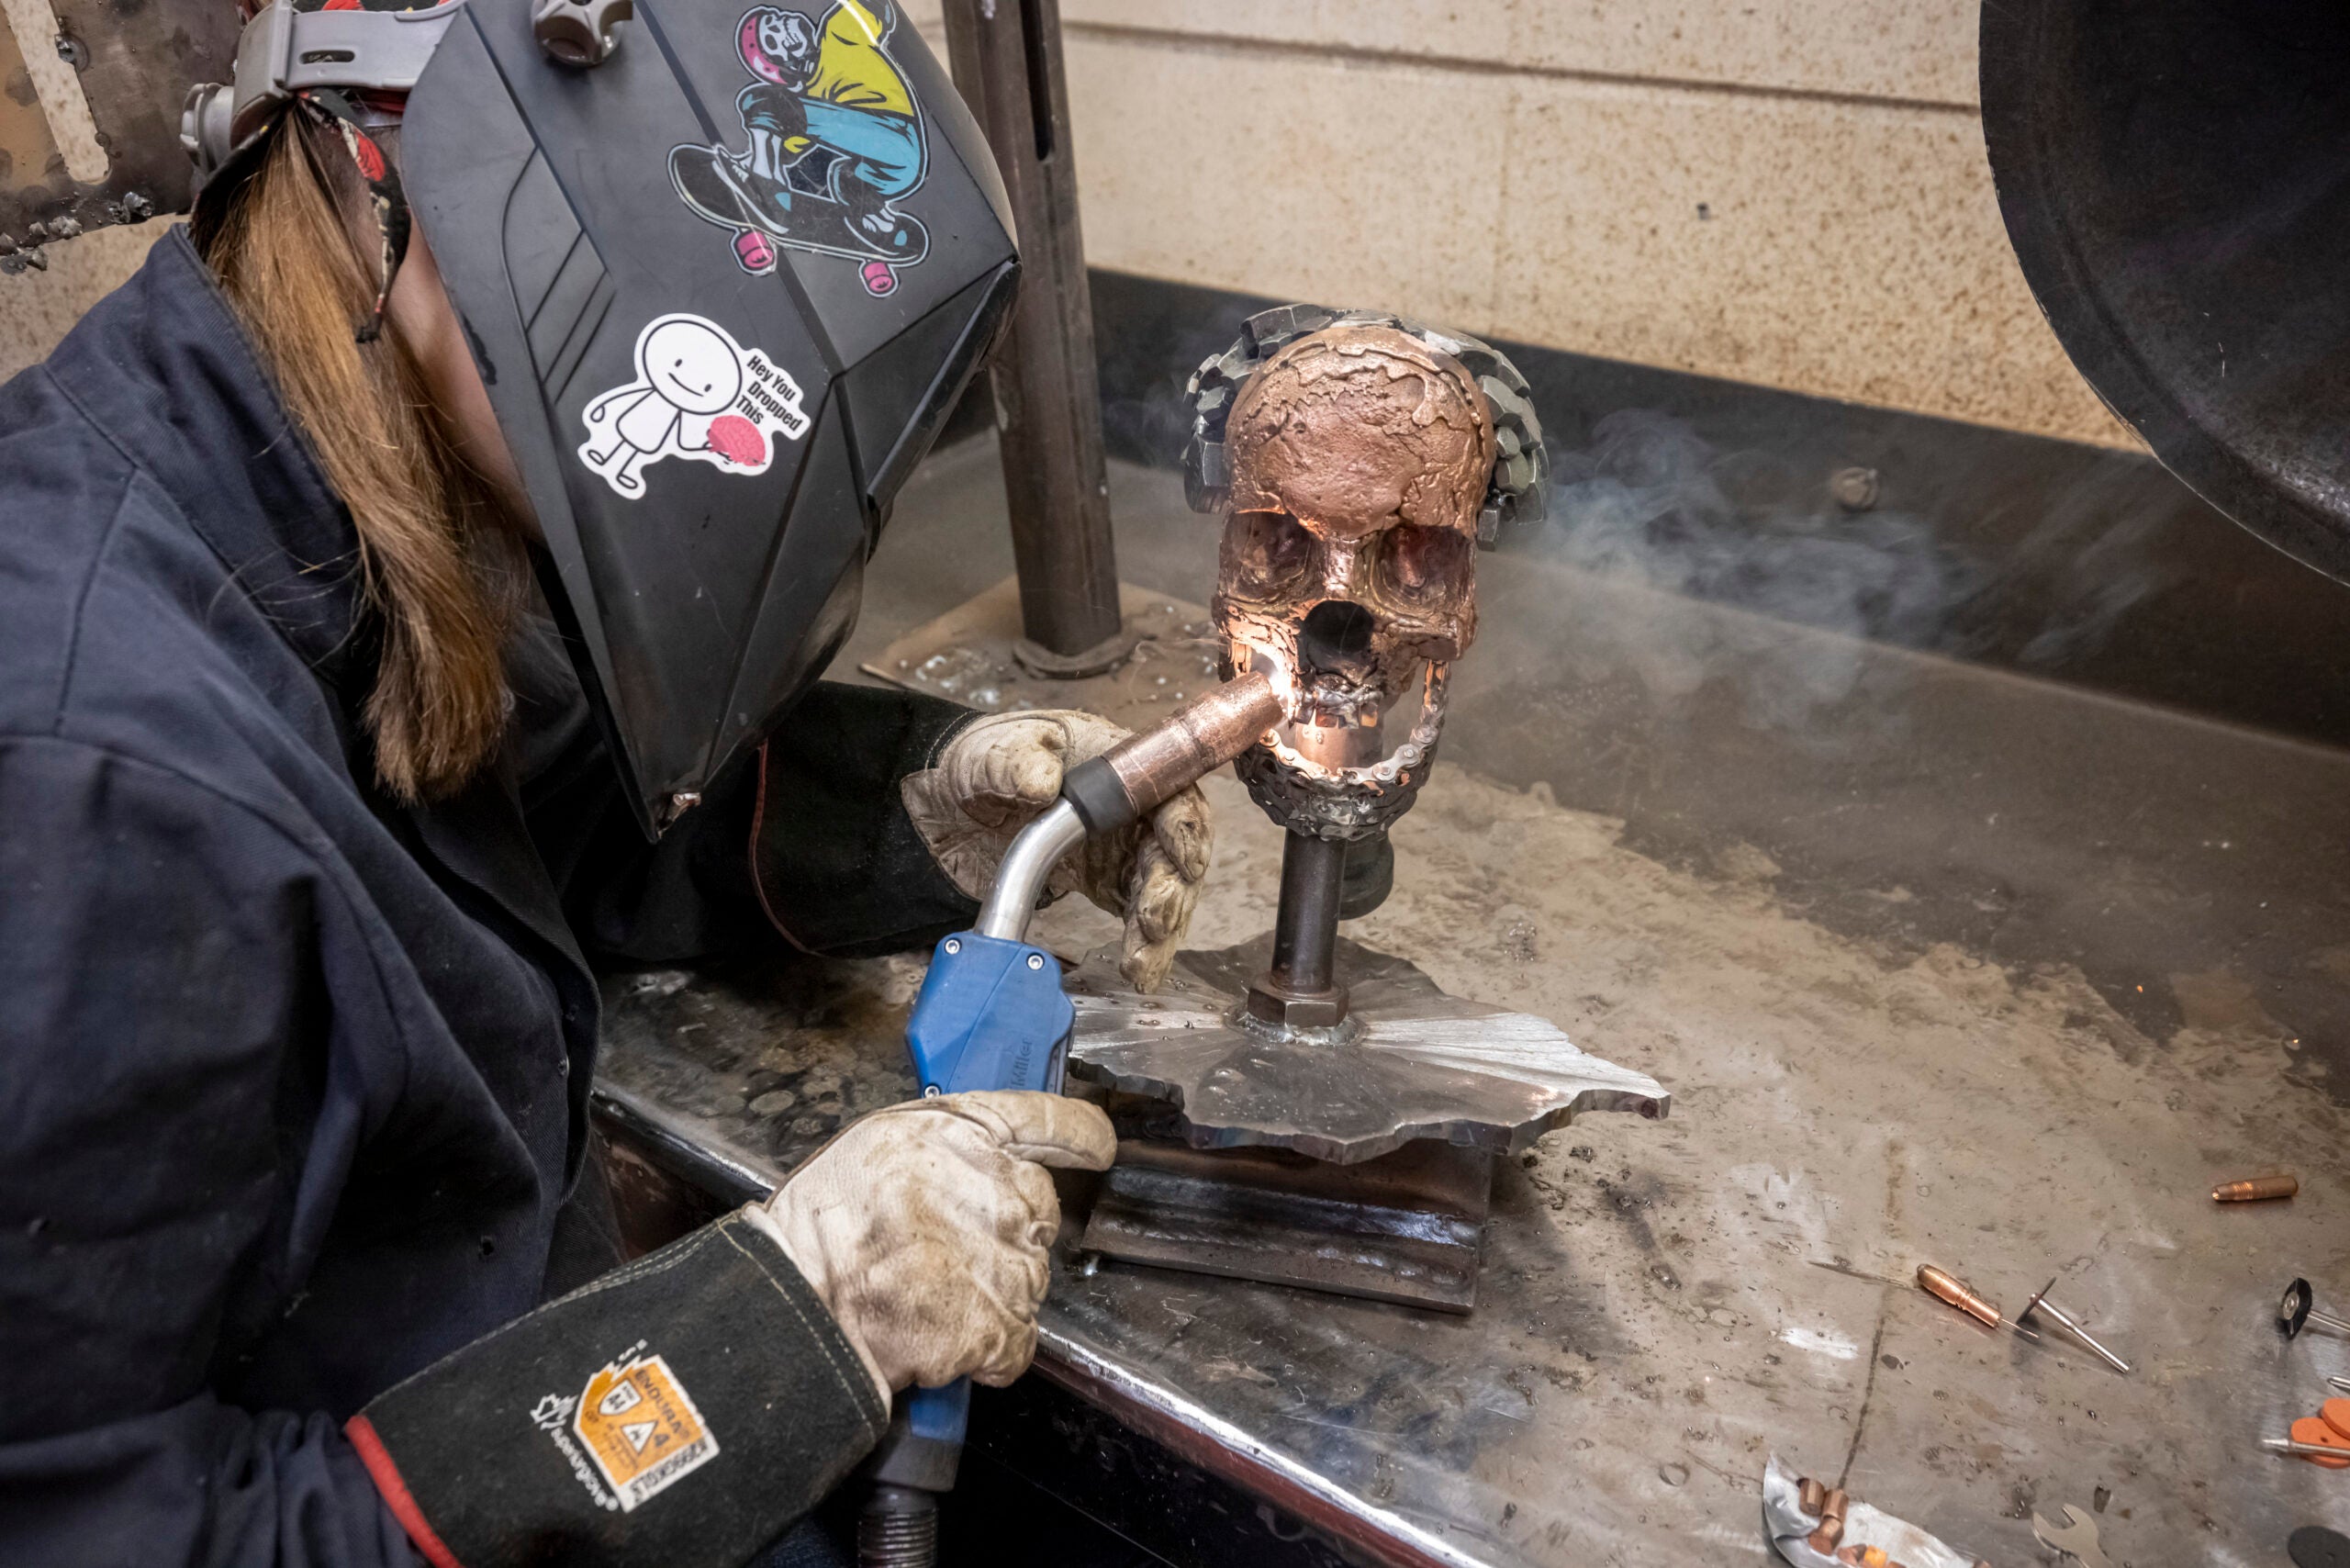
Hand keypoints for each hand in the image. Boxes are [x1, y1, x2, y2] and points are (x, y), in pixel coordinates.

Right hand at [746, 1091, 1115, 1401]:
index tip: (1096, 1147)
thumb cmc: (823, 1224)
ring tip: (929, 1294)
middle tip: (947, 1251)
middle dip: (1008, 1234)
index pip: (1049, 1121)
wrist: (797, 1300)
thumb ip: (949, 1145)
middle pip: (1042, 1211)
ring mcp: (1004, 1259)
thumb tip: (992, 1159)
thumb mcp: (880, 1143)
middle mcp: (998, 1190)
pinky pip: (1017, 1342)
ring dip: (993, 1293)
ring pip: (1030, 1280)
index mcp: (964, 1134)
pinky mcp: (998, 1323)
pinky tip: (944, 1335)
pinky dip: (988, 1348)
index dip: (1080, 1135)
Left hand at [902, 709, 1212, 991]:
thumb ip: (1017, 763)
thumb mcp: (992, 755)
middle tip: (1153, 925)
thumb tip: (1042, 781)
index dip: (1184, 828)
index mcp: (1114, 765)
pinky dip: (1142, 945)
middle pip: (1175, 850)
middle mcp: (1129, 808)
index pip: (1170, 793)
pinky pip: (1137, 916)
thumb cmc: (982, 764)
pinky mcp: (1106, 884)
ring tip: (1141, 965)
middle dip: (1171, 892)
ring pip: (1163, 891)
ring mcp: (1121, 848)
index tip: (1181, 863)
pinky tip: (1139, 970)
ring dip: (1159, 931)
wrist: (948, 807)